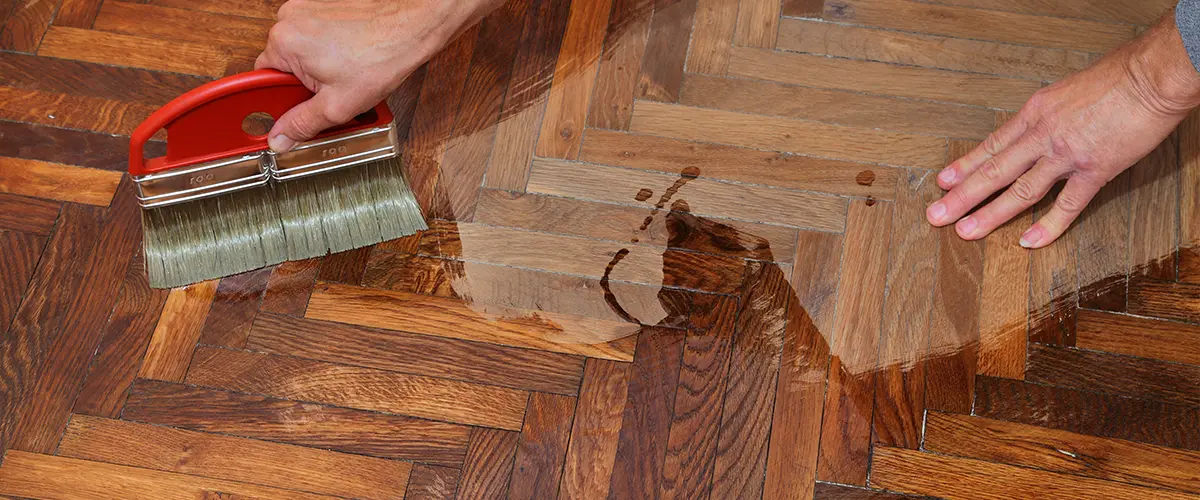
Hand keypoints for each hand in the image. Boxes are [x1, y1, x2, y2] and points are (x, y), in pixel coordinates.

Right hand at [256, 0, 503, 151]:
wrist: (412, 28)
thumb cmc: (381, 58)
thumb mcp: (336, 106)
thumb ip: (302, 124)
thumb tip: (279, 138)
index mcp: (284, 42)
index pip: (261, 80)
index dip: (278, 101)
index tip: (288, 113)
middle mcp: (289, 19)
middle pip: (283, 67)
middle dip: (303, 86)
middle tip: (330, 95)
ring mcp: (307, 10)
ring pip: (301, 53)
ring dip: (317, 70)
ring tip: (346, 76)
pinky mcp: (324, 6)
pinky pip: (316, 38)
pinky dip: (328, 52)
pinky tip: (350, 61)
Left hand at [926, 11, 1199, 248]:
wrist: (1153, 75)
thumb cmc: (1116, 78)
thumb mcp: (1066, 91)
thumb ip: (1047, 115)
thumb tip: (1034, 132)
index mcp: (1035, 113)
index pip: (992, 145)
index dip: (965, 166)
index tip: (944, 182)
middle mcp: (1043, 135)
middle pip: (994, 171)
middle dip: (962, 196)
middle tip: (936, 215)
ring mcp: (1067, 155)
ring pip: (1020, 190)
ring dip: (990, 214)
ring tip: (965, 232)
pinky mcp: (1096, 171)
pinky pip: (1067, 205)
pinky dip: (1047, 226)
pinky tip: (1028, 242)